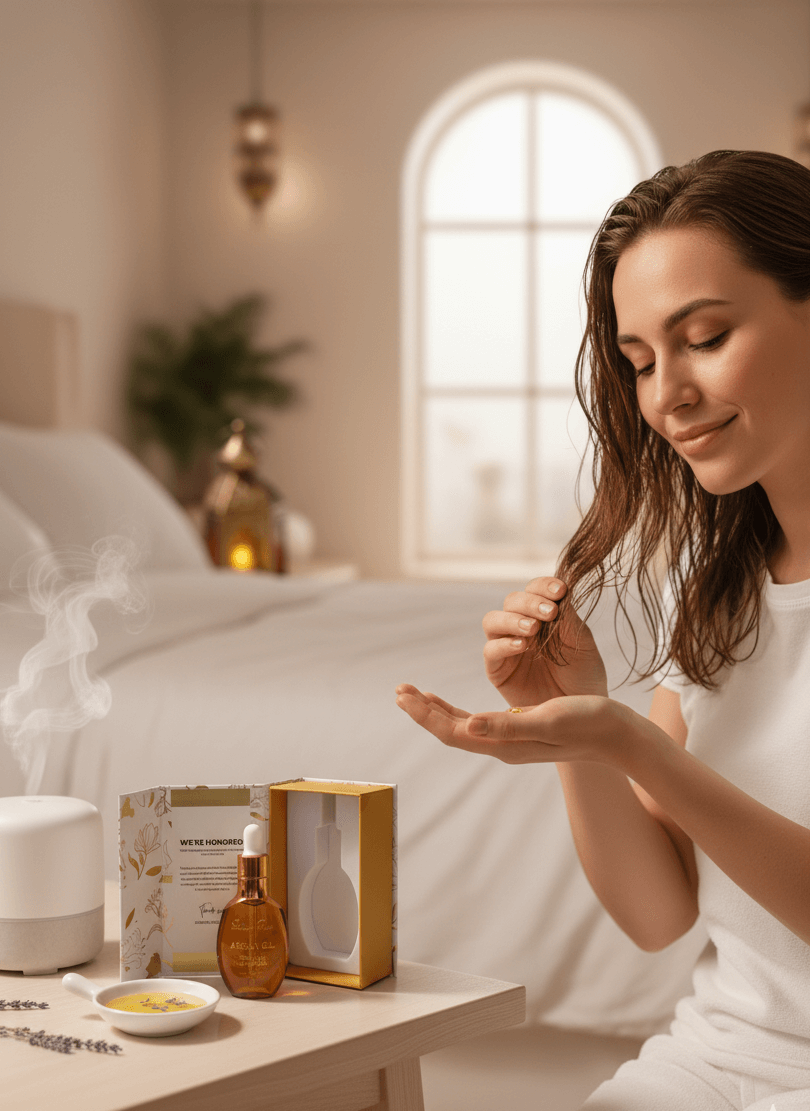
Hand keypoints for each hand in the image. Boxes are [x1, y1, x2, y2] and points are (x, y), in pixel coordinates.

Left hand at [394, 684, 628, 765]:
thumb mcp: (548, 719)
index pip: (454, 732)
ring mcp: (510, 739)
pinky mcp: (519, 729)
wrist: (616, 735)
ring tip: (414, 694)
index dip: (426, 714)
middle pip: (452, 730)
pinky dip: (457, 710)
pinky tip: (449, 703)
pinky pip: (477, 722)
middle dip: (424, 711)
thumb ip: (509, 724)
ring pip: (462, 726)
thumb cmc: (587, 723)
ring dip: (436, 710)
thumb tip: (468, 726)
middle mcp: (502, 745)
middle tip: (399, 691)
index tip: (404, 695)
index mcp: (505, 744)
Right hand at [483, 577, 607, 707]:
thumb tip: (559, 593)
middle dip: (530, 602)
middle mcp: (520, 628)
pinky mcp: (497, 670)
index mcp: (543, 616)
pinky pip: (490, 651)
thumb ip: (567, 619)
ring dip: (512, 620)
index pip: (535, 590)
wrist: (581, 716)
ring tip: (532, 628)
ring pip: (493, 621)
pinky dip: (504, 644)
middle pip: (511, 601)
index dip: (543, 586)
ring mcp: (506, 648)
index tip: (561, 591)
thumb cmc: (583, 678)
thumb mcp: (581, 644)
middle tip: (550, 612)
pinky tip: (523, 646)